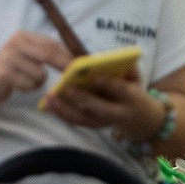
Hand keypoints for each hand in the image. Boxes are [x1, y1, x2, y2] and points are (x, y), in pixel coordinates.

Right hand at [0, 31, 70, 107]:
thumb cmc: (10, 71)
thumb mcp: (26, 56)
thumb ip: (45, 53)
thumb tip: (75, 58)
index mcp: (22, 36)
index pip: (52, 44)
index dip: (68, 55)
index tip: (81, 67)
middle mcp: (14, 43)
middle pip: (48, 54)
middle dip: (64, 67)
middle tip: (73, 78)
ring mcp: (7, 57)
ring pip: (40, 74)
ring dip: (38, 83)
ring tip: (26, 81)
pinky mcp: (3, 73)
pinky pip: (29, 84)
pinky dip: (28, 89)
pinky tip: (17, 86)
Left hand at [41, 69, 159, 135]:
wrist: (136, 115)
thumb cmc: (130, 88)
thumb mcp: (133, 77)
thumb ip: (125, 67)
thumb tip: (110, 58)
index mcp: (131, 97)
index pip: (120, 90)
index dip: (108, 84)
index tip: (94, 76)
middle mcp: (118, 113)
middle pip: (101, 109)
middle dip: (84, 99)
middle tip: (68, 89)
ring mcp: (104, 122)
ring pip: (84, 118)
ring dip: (65, 109)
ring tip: (50, 96)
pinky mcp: (92, 125)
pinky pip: (75, 121)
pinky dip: (61, 113)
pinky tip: (48, 104)